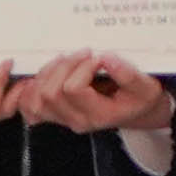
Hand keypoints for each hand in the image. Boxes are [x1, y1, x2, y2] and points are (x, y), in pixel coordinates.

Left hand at [21, 51, 169, 138]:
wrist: (137, 110)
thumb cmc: (140, 98)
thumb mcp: (146, 87)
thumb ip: (129, 74)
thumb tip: (107, 59)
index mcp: (98, 115)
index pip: (73, 89)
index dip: (82, 68)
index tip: (98, 58)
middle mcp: (77, 120)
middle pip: (51, 93)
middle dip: (65, 66)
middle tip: (83, 54)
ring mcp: (63, 118)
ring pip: (37, 98)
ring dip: (48, 72)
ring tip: (67, 60)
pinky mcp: (54, 113)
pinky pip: (29, 106)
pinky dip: (29, 89)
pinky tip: (42, 76)